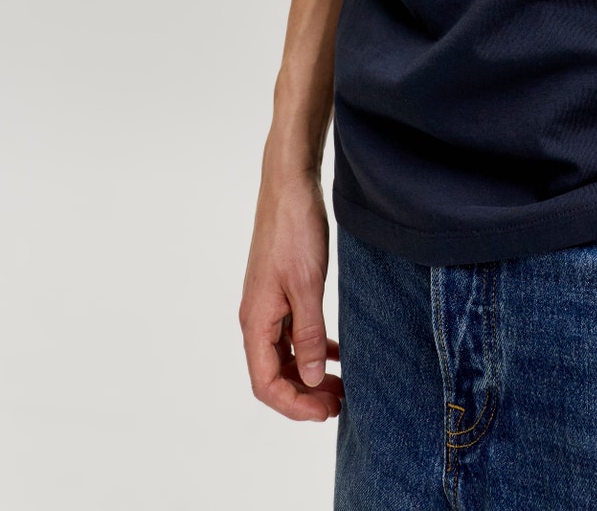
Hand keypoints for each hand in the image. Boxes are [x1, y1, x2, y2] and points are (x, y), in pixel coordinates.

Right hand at [239, 169, 344, 421]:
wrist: (289, 185)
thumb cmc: (294, 230)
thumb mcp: (307, 285)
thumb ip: (308, 335)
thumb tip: (309, 379)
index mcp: (256, 320)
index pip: (266, 383)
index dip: (293, 405)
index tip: (325, 412)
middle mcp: (257, 317)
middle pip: (274, 374)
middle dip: (304, 394)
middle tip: (339, 403)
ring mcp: (268, 304)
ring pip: (285, 355)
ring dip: (309, 374)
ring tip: (340, 385)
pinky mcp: (282, 290)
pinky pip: (293, 332)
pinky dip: (312, 347)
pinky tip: (335, 353)